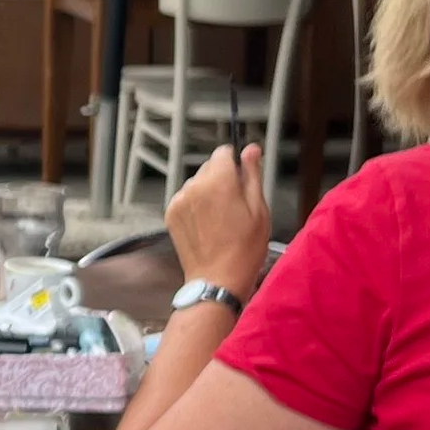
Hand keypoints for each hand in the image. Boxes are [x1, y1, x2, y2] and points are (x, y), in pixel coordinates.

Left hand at [164, 143, 270, 298]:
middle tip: (234, 206)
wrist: (217, 279)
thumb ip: (252, 174)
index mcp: (219, 181)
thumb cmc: (244, 249)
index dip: (235, 164)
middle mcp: (194, 186)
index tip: (241, 181)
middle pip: (209, 167)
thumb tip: (251, 149)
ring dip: (207, 192)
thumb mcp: (259, 208)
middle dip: (221, 179)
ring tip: (220, 219)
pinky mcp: (171, 214)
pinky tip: (206, 225)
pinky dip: (194, 206)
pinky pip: (185, 198)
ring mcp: (179, 200)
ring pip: (196, 183)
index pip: (223, 153)